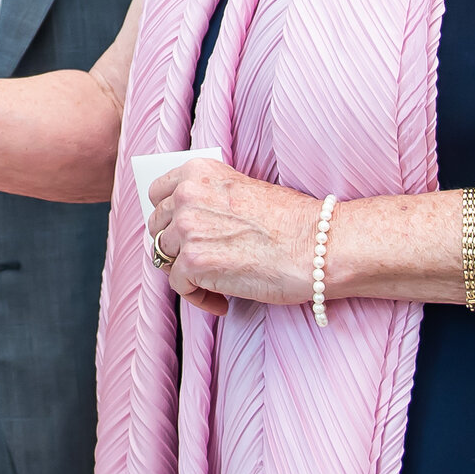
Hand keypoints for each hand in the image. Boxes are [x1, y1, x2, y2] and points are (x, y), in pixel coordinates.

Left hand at [147, 159, 322, 316]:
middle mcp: (185, 196)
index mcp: (197, 172)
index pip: (157, 194)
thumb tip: (186, 220)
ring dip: (186, 273)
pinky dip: (199, 298)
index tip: (177, 231)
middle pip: (157, 227)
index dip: (166, 216)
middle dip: (174, 246)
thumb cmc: (291, 221)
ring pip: (164, 256)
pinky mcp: (192, 263)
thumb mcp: (242, 189)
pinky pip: (179, 286)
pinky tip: (221, 301)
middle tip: (196, 262)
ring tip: (212, 284)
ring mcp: (186, 229)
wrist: (317, 245)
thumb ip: (210, 198)